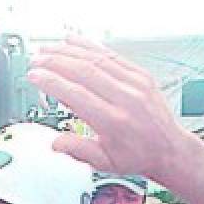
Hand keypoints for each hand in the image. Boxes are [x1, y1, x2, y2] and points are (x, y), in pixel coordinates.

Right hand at [27, 37, 203, 203]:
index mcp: (114, 122)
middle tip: (37, 59)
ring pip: (97, 59)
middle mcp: (126, 99)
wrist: (169, 150)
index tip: (35, 76)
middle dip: (56, 62)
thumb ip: (77, 150)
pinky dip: (90, 46)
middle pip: (84, 72)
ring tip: (48, 48)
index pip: (76, 95)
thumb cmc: (137, 156)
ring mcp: (136, 84)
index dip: (52, 82)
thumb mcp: (104, 163)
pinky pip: (112, 55)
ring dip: (69, 51)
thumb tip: (54, 142)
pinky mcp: (141, 76)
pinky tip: (73, 41)